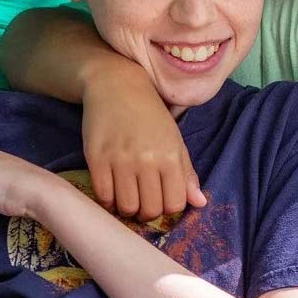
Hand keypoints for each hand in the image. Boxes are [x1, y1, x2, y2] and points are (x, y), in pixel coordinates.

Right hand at [82, 66, 207, 220]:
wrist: (116, 85)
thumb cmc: (150, 114)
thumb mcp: (174, 140)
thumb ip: (187, 173)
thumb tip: (200, 203)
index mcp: (170, 156)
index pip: (175, 204)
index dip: (168, 207)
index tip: (161, 199)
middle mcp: (147, 160)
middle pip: (150, 210)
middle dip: (147, 212)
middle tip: (142, 201)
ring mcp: (120, 159)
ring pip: (126, 207)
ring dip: (127, 209)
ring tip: (126, 197)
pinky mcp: (96, 158)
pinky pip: (103, 195)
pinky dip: (107, 200)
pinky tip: (111, 190)